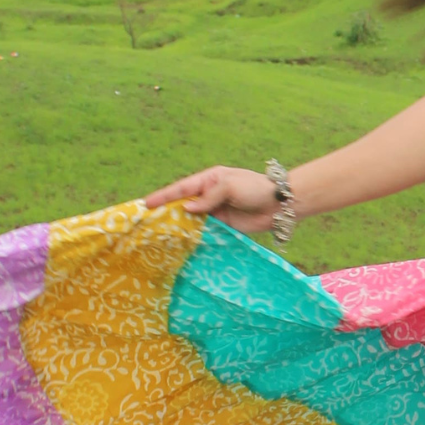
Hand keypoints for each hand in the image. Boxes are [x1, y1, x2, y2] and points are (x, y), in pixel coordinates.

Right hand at [143, 164, 283, 230]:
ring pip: (191, 220)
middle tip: (145, 223)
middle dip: (165, 212)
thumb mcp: (230, 186)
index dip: (163, 196)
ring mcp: (215, 212)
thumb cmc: (256, 189)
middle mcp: (208, 195)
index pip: (181, 188)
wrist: (279, 205)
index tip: (146, 203)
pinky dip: (193, 237)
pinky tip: (181, 244)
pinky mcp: (223, 226)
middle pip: (182, 205)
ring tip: (157, 236)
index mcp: (209, 180)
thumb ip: (209, 197)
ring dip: (177, 227)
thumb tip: (187, 208)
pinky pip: (204, 231)